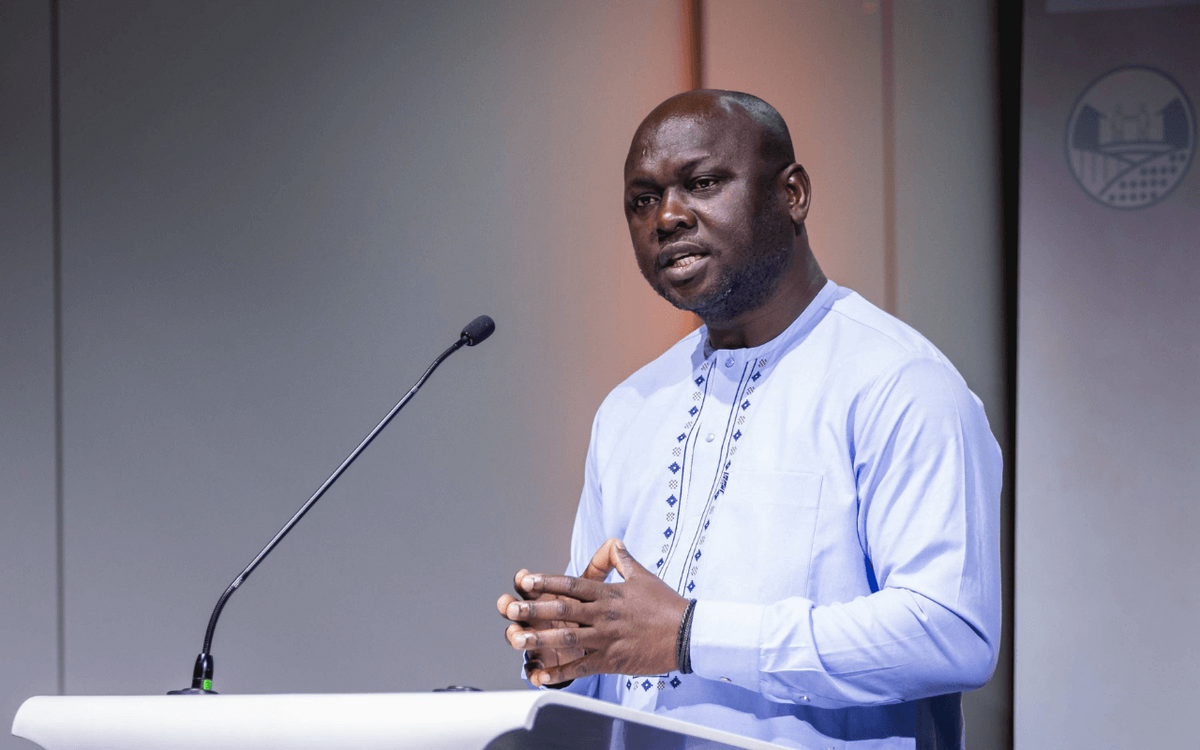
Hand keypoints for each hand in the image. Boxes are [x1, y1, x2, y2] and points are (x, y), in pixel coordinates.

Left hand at [499, 539, 688, 685]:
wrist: (686, 634)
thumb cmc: (666, 604)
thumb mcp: (643, 576)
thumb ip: (623, 560)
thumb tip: (613, 542)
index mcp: (609, 594)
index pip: (572, 584)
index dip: (547, 582)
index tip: (526, 580)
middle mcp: (604, 614)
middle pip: (563, 610)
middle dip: (534, 610)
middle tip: (510, 611)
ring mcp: (607, 638)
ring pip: (568, 638)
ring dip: (541, 640)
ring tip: (517, 641)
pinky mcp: (612, 660)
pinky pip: (581, 667)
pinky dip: (560, 672)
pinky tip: (540, 675)